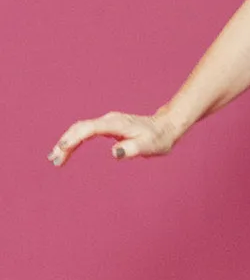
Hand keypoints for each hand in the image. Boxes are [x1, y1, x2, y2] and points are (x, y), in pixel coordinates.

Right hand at [47, 109, 181, 166]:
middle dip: (65, 143)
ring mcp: (107, 122)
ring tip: (55, 158)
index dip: (74, 138)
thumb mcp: (149, 146)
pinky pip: (85, 132)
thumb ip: (132, 149)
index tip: (62, 148)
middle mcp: (108, 120)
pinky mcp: (107, 127)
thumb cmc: (158, 139)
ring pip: (80, 129)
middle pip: (80, 128)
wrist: (165, 128)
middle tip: (54, 160)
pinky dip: (74, 140)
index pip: (89, 129)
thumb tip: (114, 153)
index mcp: (116, 124)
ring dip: (67, 142)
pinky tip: (67, 150)